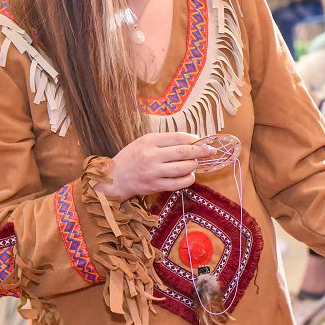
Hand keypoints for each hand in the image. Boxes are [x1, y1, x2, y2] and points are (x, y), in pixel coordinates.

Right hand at [96, 133, 216, 199]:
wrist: (114, 178)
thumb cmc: (131, 158)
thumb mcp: (144, 142)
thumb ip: (165, 140)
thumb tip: (191, 139)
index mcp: (149, 141)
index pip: (179, 137)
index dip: (195, 139)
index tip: (204, 141)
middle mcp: (152, 155)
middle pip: (184, 152)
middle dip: (201, 151)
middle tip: (211, 151)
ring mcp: (153, 172)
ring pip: (184, 168)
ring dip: (194, 166)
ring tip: (194, 164)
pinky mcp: (155, 186)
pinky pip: (179, 184)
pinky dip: (188, 179)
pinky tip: (189, 176)